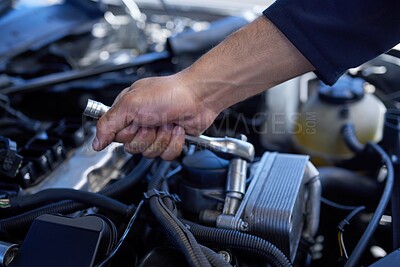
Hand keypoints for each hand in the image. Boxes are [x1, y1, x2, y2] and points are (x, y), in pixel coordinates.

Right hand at [92, 73, 218, 159]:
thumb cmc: (168, 92)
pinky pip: (166, 155)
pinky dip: (174, 142)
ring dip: (162, 138)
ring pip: (150, 153)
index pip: (116, 137)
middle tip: (153, 121)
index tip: (134, 122)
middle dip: (146, 136)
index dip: (126, 133)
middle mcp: (140, 123)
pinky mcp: (171, 141)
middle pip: (133, 148)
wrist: (198, 96)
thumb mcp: (130, 104)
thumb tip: (95, 143)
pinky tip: (177, 129)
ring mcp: (157, 133)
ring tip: (167, 122)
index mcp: (127, 112)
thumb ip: (108, 124)